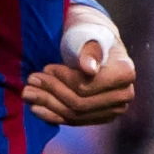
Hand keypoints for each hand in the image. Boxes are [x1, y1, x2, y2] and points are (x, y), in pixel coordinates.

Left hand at [25, 6, 134, 124]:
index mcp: (125, 72)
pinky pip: (74, 121)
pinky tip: (36, 108)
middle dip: (51, 92)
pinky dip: (53, 115)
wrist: (95, 43)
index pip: (87, 86)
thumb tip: (90, 70)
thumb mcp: (87, 32)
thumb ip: (88, 50)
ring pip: (75, 115)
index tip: (46, 68)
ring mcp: (113, 109)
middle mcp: (124, 94)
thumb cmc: (89, 33)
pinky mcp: (100, 117)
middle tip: (30, 81)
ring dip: (48, 104)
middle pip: (80, 103)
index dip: (63, 79)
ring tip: (28, 93)